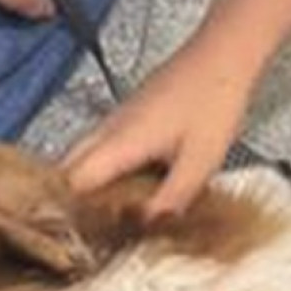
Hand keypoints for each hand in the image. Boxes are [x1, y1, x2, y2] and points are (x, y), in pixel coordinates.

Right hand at [65, 30, 262, 215]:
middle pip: (66, 167)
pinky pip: (100, 145)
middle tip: (77, 229)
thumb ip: (171, 201)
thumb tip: (147, 229)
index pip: (72, 181)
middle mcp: (111, 128)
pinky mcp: (130, 115)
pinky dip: (99, 169)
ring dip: (82, 184)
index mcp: (121, 142)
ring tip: (96, 215)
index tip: (73, 235)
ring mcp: (118, 119)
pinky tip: (121, 187)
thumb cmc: (214, 98)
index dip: (68, 211)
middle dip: (66, 199)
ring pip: (80, 155)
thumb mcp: (199, 163)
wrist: (224, 54)